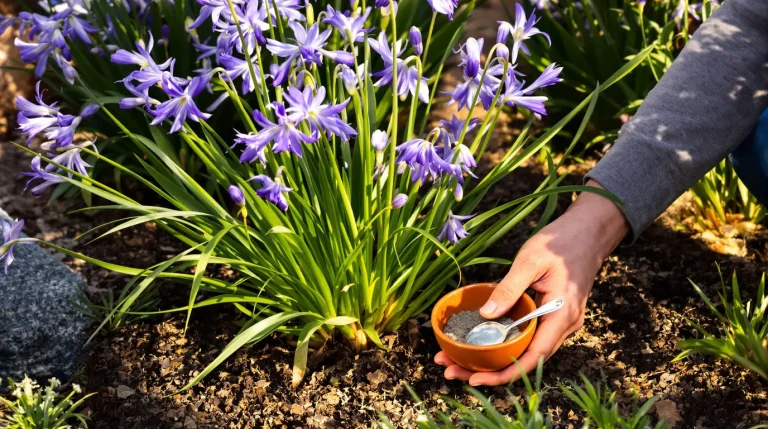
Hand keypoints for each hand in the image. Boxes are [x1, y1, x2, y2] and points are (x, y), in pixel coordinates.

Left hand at [435, 181, 628, 385]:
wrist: (588, 232)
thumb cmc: (562, 242)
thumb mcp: (531, 260)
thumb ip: (509, 288)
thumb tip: (486, 314)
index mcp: (562, 315)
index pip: (532, 357)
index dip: (504, 373)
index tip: (475, 379)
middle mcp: (564, 326)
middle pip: (526, 360)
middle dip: (489, 371)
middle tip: (451, 370)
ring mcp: (559, 323)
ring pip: (525, 351)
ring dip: (494, 359)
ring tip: (457, 360)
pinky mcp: (552, 316)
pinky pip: (527, 337)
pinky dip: (504, 343)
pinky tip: (481, 341)